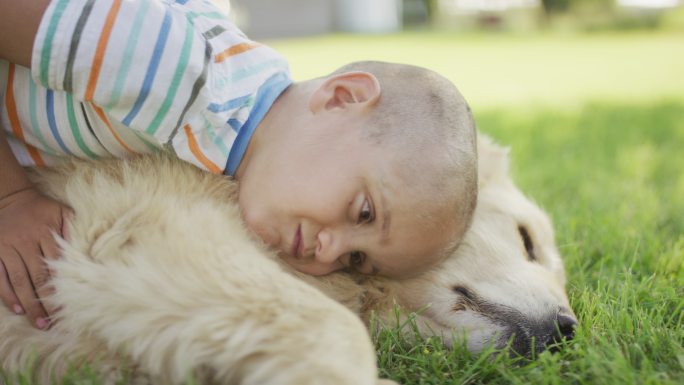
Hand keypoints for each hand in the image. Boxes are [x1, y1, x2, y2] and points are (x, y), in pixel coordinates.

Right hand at [0, 186, 70, 328]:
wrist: (10, 197)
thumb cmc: (42, 209)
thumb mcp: (62, 212)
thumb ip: (74, 229)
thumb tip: (89, 251)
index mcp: (46, 233)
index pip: (56, 265)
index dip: (62, 287)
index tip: (70, 305)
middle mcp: (26, 242)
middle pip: (38, 277)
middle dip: (45, 301)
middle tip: (53, 323)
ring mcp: (8, 248)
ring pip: (19, 280)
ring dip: (28, 303)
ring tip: (38, 322)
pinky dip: (7, 294)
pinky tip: (17, 309)